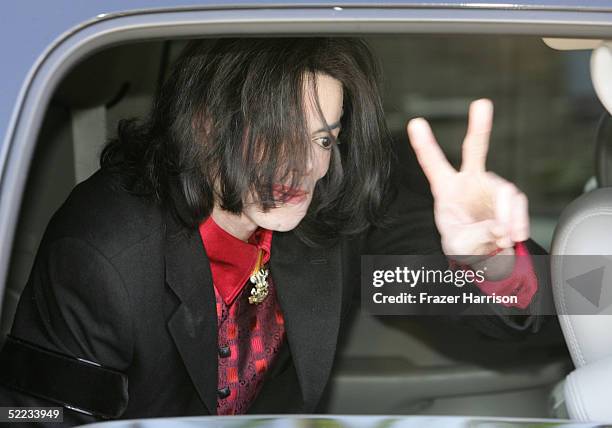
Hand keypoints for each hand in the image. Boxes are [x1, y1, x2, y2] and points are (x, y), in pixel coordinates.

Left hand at [406, 99, 528, 266]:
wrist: (484, 255)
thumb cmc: (464, 243)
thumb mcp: (460, 243)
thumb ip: (478, 233)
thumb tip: (500, 226)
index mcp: (446, 188)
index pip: (433, 164)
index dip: (425, 144)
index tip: (415, 124)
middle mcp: (469, 182)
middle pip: (475, 150)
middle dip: (480, 127)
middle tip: (482, 105)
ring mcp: (491, 188)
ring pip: (505, 191)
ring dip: (507, 214)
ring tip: (504, 234)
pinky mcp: (509, 200)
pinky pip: (517, 206)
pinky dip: (518, 221)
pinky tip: (513, 234)